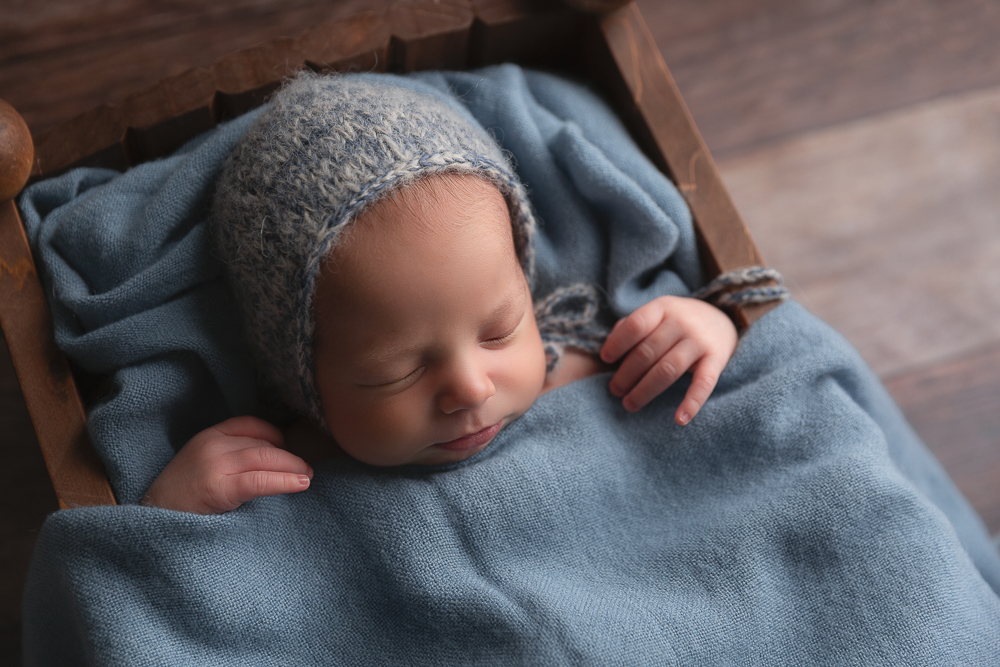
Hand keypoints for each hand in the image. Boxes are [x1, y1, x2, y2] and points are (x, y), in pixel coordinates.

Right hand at [143, 416, 313, 513]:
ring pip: (264, 459)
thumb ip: (229, 457)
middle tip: (306, 468)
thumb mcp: (201, 466)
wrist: (149, 524)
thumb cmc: (179, 500)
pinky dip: (284, 481)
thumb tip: (272, 460)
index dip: (274, 435)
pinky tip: (300, 484)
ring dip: (292, 467)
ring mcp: (214, 465)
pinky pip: (259, 481)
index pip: (250, 425)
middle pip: (262, 444)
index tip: (288, 448)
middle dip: (289, 456)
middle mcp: (211, 446)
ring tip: (307, 477)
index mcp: (207, 437)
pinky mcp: (218, 488)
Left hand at [600, 296, 736, 423]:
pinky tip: (679, 420)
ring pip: (668, 369)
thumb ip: (632, 326)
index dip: (617, 343)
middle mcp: (682, 322)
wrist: (723, 321)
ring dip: (645, 390)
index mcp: (663, 308)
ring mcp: (700, 341)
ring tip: (629, 404)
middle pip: (648, 351)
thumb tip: (609, 349)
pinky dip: (692, 402)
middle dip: (626, 374)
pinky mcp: (717, 360)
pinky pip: (703, 384)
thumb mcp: (657, 314)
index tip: (605, 359)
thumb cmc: (677, 323)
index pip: (636, 325)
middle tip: (614, 390)